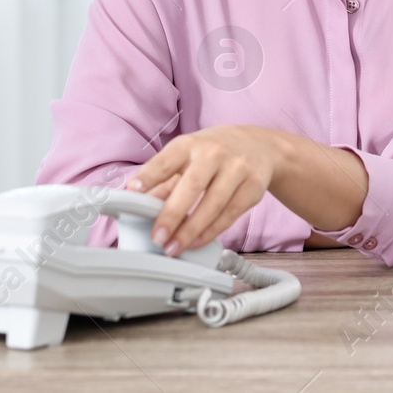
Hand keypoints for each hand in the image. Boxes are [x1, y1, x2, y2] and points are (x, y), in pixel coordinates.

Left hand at [125, 124, 277, 255]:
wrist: (259, 144)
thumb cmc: (214, 153)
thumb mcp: (188, 157)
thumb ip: (164, 180)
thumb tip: (138, 204)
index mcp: (190, 145)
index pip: (166, 160)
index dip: (149, 175)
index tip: (132, 190)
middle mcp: (214, 153)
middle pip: (192, 185)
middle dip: (173, 213)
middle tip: (157, 237)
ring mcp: (237, 168)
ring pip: (214, 203)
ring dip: (191, 230)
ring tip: (174, 247)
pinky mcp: (253, 186)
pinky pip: (230, 213)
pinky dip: (212, 231)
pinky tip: (196, 241)